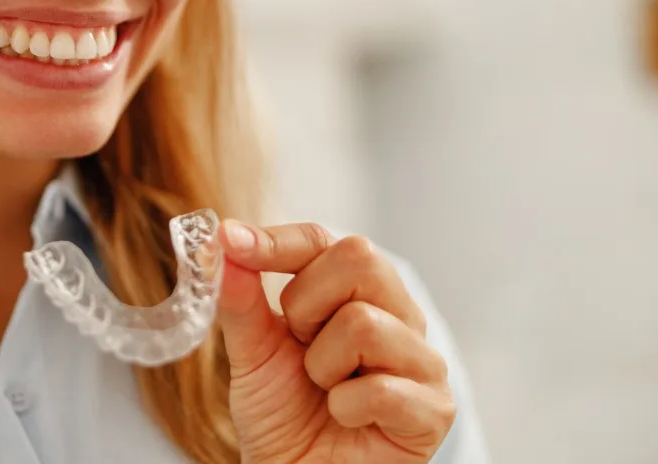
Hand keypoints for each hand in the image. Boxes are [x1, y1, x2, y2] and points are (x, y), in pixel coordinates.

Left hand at [216, 221, 454, 462]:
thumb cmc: (283, 414)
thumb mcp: (251, 351)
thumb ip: (240, 298)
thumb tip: (223, 242)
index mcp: (358, 291)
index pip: (324, 241)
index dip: (276, 241)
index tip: (231, 242)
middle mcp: (399, 315)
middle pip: (360, 258)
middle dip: (306, 304)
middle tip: (300, 346)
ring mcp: (422, 360)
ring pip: (364, 323)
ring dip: (322, 366)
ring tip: (324, 389)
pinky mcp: (434, 410)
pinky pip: (381, 388)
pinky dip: (345, 407)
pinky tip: (346, 418)